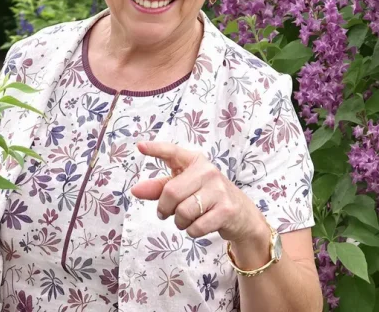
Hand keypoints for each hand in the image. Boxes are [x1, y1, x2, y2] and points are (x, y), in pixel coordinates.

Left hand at [130, 141, 264, 243]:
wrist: (242, 215)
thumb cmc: (207, 197)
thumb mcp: (185, 188)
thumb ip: (160, 188)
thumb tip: (135, 190)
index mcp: (195, 161)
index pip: (173, 152)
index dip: (156, 149)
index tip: (140, 146)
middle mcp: (208, 171)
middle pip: (171, 193)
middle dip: (165, 209)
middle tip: (167, 213)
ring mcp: (219, 190)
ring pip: (183, 212)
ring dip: (180, 222)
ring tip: (187, 220)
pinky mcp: (226, 210)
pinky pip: (196, 227)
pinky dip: (192, 231)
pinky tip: (200, 225)